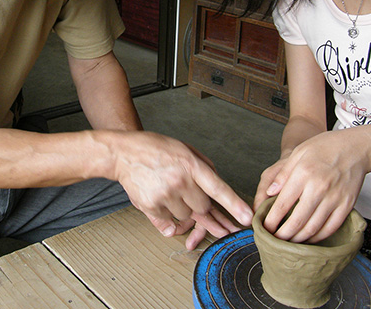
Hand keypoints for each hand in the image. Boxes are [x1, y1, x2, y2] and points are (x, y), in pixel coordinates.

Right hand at [110, 131, 252, 246]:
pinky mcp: (151, 206)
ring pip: (186, 216)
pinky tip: (157, 195)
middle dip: (198, 202)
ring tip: (166, 187)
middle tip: (183, 187)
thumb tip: (215, 182)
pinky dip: (166, 213)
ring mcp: (164, 195)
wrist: (123, 153)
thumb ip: (203, 164)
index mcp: (190, 164)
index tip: (247, 218)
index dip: (234, 204)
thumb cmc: (155, 148)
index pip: (217, 188)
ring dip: (181, 208)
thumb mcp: (183, 147)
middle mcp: (179, 180)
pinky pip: (169, 221)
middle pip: (203, 207)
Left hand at [253, 130, 369, 243]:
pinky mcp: (347, 205)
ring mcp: (335, 198)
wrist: (356, 147)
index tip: (264, 228)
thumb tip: (269, 193)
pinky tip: (309, 238)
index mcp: (303, 174)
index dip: (271, 220)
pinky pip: (331, 228)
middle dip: (282, 235)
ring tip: (288, 242)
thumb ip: (283, 174)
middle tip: (274, 240)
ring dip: (298, 239)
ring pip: (313, 228)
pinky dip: (318, 237)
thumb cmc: (325, 147)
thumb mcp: (299, 153)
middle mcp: (319, 188)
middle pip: (297, 221)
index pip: (282, 204)